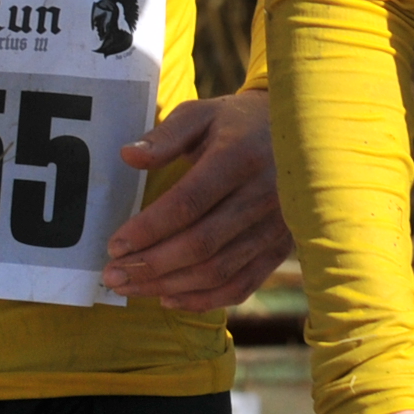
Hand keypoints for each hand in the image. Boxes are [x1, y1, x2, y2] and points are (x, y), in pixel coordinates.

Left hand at [105, 89, 291, 307]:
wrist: (300, 133)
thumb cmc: (237, 123)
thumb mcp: (201, 115)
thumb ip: (165, 135)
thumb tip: (128, 156)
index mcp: (240, 157)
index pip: (188, 203)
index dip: (149, 229)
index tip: (114, 245)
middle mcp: (264, 195)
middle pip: (201, 244)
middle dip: (151, 265)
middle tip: (113, 275)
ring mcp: (277, 225)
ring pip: (218, 270)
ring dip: (169, 286)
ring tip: (131, 287)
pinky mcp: (282, 247)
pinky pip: (243, 283)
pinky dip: (205, 299)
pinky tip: (169, 298)